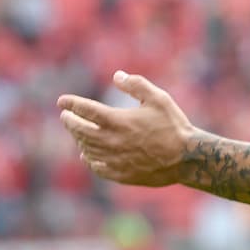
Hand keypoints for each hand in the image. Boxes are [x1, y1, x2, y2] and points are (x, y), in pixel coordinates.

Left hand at [57, 70, 193, 186]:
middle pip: (80, 131)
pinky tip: (88, 155)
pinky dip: (89, 159)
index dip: (71, 103)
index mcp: (118, 120)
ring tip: (78, 133)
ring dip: (79, 139)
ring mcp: (114, 159)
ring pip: (87, 148)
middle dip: (69, 122)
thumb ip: (136, 85)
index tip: (62, 101)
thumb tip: (117, 75)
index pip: (85, 110)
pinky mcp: (121, 174)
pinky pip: (97, 166)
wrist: (187, 158)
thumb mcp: (159, 98)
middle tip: (65, 117)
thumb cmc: (174, 125)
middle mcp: (111, 140)